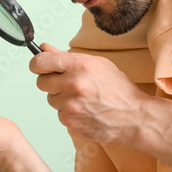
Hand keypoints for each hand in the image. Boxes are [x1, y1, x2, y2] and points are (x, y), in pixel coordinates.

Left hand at [29, 43, 148, 143]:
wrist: (134, 117)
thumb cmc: (119, 90)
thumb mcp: (97, 64)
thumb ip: (66, 56)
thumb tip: (43, 48)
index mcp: (80, 65)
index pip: (40, 62)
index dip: (37, 64)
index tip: (39, 66)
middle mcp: (73, 84)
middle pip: (41, 82)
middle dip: (51, 82)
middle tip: (67, 83)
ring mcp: (71, 105)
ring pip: (50, 99)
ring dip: (61, 98)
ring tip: (82, 98)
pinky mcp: (71, 122)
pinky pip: (59, 114)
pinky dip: (68, 113)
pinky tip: (85, 110)